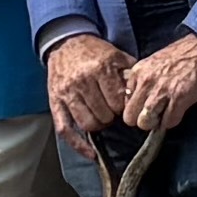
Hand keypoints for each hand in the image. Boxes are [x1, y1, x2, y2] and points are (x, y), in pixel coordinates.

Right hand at [46, 33, 131, 149]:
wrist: (66, 42)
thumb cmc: (94, 51)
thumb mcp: (116, 55)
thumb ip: (130, 73)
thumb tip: (141, 94)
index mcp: (100, 69)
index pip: (118, 102)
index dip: (124, 108)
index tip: (124, 106)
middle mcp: (82, 81)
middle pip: (104, 115)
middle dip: (112, 116)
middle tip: (112, 110)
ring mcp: (67, 93)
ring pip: (87, 124)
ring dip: (98, 125)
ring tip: (101, 117)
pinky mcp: (55, 102)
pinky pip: (65, 130)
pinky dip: (78, 145)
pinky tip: (90, 153)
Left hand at [119, 32, 196, 134]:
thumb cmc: (185, 54)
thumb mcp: (154, 62)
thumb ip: (143, 80)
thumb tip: (138, 99)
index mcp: (138, 72)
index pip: (124, 102)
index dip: (136, 108)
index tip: (146, 106)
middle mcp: (146, 81)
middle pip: (130, 117)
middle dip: (143, 120)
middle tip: (156, 115)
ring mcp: (162, 90)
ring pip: (145, 122)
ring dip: (157, 123)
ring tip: (167, 113)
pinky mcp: (180, 97)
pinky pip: (168, 122)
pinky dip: (174, 120)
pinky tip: (180, 110)